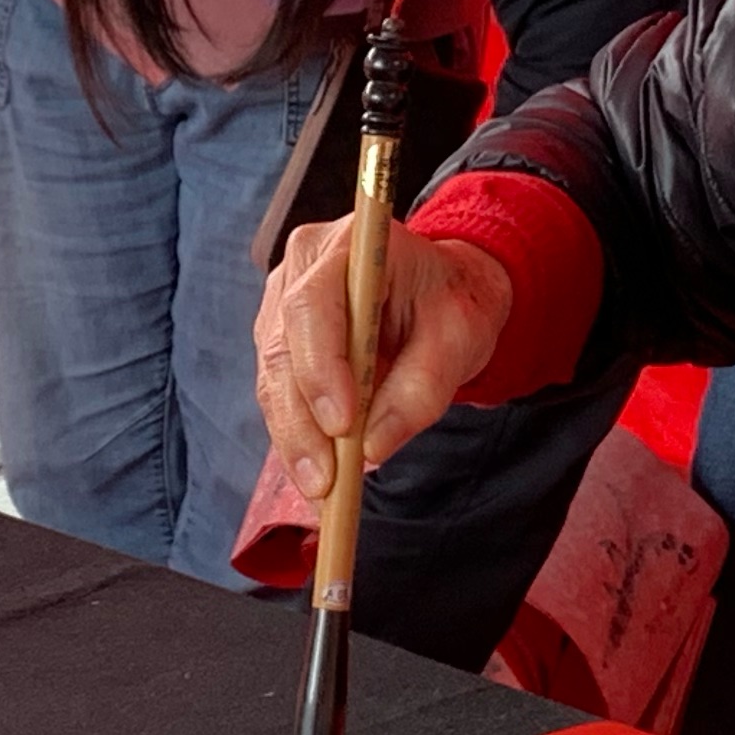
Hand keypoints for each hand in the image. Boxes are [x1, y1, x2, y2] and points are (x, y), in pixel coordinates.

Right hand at [257, 221, 514, 497]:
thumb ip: (422, 390)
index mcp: (352, 245)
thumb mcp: (460, 340)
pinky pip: (279, 393)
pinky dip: (296, 436)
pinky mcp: (280, 339)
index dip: (320, 367)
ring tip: (321, 490)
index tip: (342, 425)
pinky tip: (315, 476)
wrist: (440, 292)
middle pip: (283, 347)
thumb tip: (373, 448)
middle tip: (324, 481)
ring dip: (294, 438)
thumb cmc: (451, 303)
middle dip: (302, 421)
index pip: (313, 305)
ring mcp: (282, 301)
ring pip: (274, 377)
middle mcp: (303, 266)